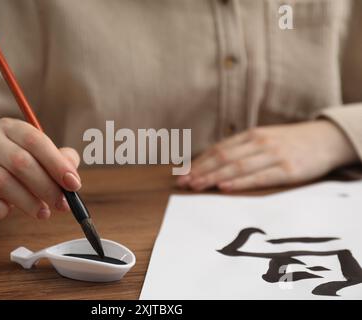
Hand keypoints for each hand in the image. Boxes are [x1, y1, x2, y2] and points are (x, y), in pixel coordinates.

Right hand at [0, 118, 80, 220]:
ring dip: (28, 202)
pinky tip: (9, 211)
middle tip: (62, 205)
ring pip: (2, 182)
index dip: (57, 164)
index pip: (36, 141)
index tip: (73, 185)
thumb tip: (72, 178)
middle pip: (21, 162)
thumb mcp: (42, 159)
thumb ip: (62, 162)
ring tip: (43, 213)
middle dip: (47, 187)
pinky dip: (0, 209)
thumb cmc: (18, 169)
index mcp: (11, 127)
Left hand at [177, 121, 357, 191]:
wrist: (326, 139)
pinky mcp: (287, 170)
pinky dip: (240, 182)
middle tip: (182, 182)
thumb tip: (213, 163)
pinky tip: (224, 187)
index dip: (198, 162)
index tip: (181, 173)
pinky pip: (259, 177)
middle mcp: (259, 143)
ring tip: (196, 186)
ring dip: (213, 177)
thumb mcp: (264, 139)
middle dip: (200, 171)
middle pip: (223, 158)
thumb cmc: (289, 143)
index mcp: (251, 135)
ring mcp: (273, 155)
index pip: (218, 150)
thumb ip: (241, 149)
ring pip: (237, 167)